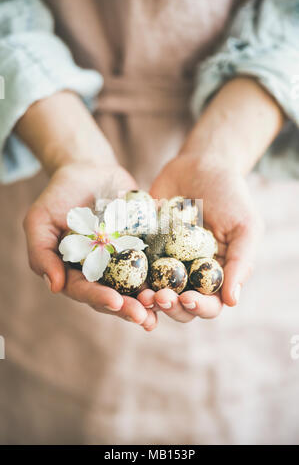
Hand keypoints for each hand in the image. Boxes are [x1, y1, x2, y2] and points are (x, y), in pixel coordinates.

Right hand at [23, 162, 157, 330]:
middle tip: (144, 317)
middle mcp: (101, 272)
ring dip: (150, 299)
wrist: (89, 171)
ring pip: (137, 286)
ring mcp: (124, 261)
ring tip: (164, 305)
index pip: (85, 291)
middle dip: (130, 308)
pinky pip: (156, 262)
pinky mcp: (144, 247)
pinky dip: (165, 274)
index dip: (100, 298)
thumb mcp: (39, 221)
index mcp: (75, 272)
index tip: (115, 302)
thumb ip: (42, 253)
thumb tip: (55, 287)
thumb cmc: (59, 196)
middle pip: (115, 296)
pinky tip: (178, 282)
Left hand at [137, 154, 262, 321]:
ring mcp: (164, 263)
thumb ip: (241, 262)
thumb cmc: (230, 196)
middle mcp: (189, 275)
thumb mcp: (245, 226)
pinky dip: (128, 274)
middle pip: (179, 305)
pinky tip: (121, 273)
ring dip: (147, 298)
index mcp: (216, 276)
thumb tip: (232, 301)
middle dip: (169, 306)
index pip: (210, 304)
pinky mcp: (143, 249)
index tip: (187, 299)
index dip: (199, 307)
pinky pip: (133, 266)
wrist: (200, 165)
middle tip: (159, 297)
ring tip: (140, 293)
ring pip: (154, 292)